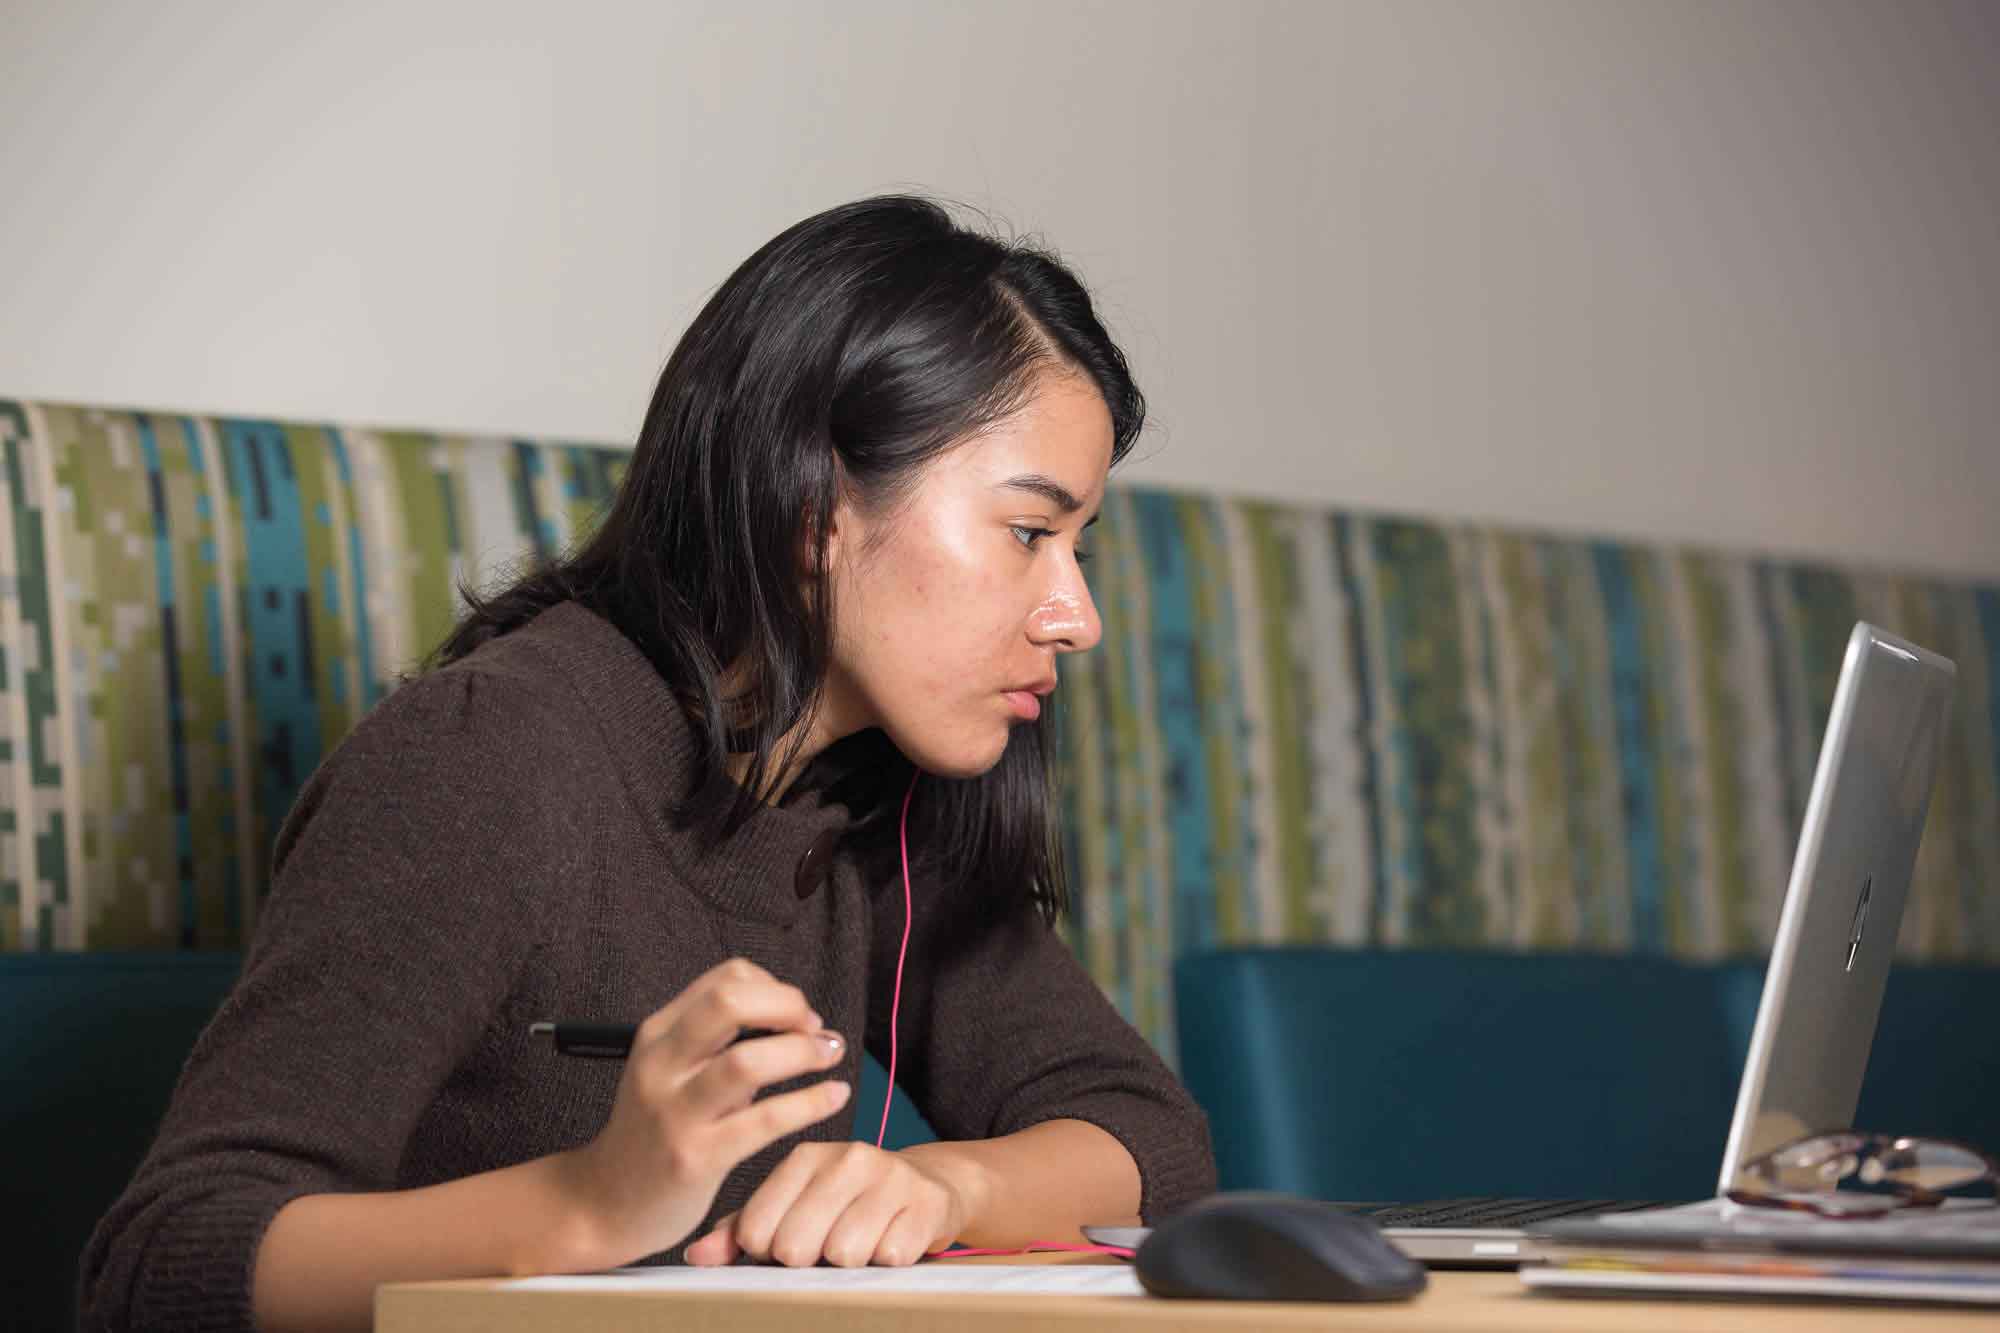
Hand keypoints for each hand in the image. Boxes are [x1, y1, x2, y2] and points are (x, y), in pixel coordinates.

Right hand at [551, 958, 852, 1269]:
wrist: (604, 1203)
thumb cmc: (654, 1132)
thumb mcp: (673, 1072)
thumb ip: (718, 1041)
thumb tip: (792, 1017)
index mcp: (658, 1034)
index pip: (726, 978)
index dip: (775, 988)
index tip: (798, 1014)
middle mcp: (662, 1064)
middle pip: (729, 1002)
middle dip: (787, 1005)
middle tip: (814, 1029)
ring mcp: (675, 1111)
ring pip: (747, 1061)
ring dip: (802, 1052)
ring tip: (829, 1055)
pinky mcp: (695, 1158)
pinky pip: (764, 1121)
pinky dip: (810, 1103)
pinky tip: (834, 1097)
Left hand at [683, 1141, 975, 1267]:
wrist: (928, 1185)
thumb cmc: (846, 1202)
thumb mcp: (793, 1206)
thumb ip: (742, 1229)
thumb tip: (695, 1256)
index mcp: (804, 1158)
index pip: (758, 1231)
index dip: (770, 1253)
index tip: (790, 1241)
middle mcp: (847, 1158)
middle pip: (797, 1247)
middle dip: (811, 1261)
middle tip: (828, 1245)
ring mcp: (890, 1177)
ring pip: (844, 1255)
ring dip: (852, 1264)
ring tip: (863, 1240)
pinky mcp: (927, 1201)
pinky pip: (891, 1257)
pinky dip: (889, 1260)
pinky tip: (892, 1238)